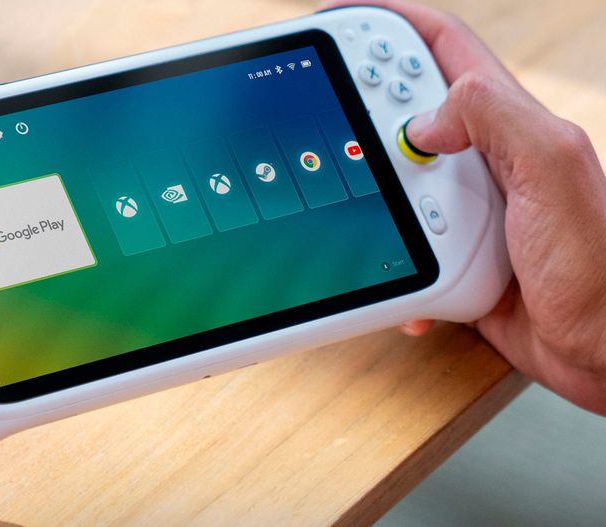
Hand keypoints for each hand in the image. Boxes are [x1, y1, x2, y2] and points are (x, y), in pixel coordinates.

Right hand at [321, 0, 605, 413]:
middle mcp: (483, 158)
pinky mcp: (455, 256)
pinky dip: (390, 260)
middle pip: (405, 109)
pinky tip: (398, 278)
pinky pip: (403, 246)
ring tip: (353, 207)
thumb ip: (495, 119)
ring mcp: (466, 208)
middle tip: (324, 112)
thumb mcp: (552, 169)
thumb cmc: (597, 265)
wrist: (600, 346)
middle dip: (362, 105)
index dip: (395, 24)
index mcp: (509, 123)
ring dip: (370, 194)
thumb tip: (421, 120)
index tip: (342, 22)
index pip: (443, 48)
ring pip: (395, 181)